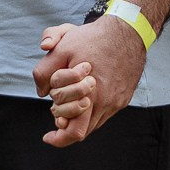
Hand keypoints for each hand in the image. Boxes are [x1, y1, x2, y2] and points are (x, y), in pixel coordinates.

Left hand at [32, 16, 148, 147]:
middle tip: (57, 110)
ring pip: (94, 122)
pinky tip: (85, 93)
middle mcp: (107, 103)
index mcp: (91, 96)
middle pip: (83, 130)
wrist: (128, 30)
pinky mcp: (124, 97)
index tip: (48, 136)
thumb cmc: (93, 39)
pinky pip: (104, 113)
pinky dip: (91, 109)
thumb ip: (44, 72)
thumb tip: (41, 92)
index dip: (59, 139)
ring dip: (79, 116)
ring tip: (70, 98)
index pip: (74, 132)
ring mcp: (118, 101)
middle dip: (66, 124)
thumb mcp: (61, 49)